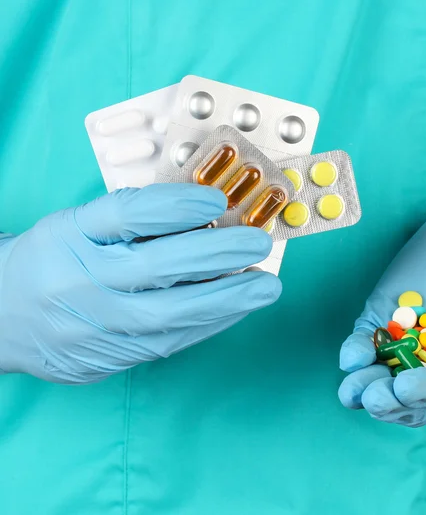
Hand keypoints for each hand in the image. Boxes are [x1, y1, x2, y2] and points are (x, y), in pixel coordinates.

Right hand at [0, 184, 280, 383]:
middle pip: (155, 266)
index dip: (176, 206)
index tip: (217, 199)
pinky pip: (168, 342)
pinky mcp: (106, 358)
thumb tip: (206, 213)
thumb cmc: (55, 260)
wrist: (2, 318)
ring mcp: (94, 325)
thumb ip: (133, 219)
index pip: (126, 214)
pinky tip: (237, 309)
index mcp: (71, 235)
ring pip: (167, 315)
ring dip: (226, 300)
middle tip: (258, 243)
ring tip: (266, 287)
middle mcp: (81, 280)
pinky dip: (209, 324)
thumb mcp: (79, 224)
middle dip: (216, 254)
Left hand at [338, 192, 425, 426]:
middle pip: (412, 395)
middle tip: (375, 398)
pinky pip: (371, 338)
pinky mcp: (391, 315)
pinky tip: (351, 357)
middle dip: (392, 401)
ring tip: (352, 391)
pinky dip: (359, 349)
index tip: (407, 388)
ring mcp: (411, 340)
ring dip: (367, 384)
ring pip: (385, 372)